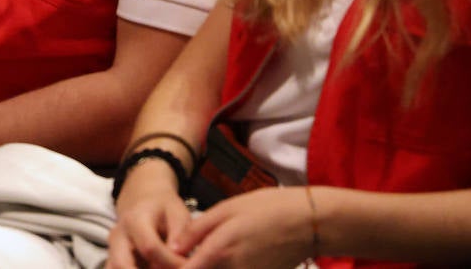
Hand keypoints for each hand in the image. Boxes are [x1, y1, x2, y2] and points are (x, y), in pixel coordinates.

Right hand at [107, 162, 192, 268]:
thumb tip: (180, 260)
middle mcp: (117, 236)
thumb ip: (180, 234)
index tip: (187, 265)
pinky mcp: (112, 260)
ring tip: (160, 268)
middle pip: (122, 265)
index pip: (149, 247)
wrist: (143, 202)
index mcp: (134, 220)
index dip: (170, 262)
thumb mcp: (178, 213)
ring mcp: (112, 250)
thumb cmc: (164, 209)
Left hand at [172, 187, 315, 268]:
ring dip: (204, 268)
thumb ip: (196, 230)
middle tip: (178, 257)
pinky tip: (219, 258)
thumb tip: (172, 248)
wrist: (309, 223)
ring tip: (197, 256)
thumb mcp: (226, 209)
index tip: (161, 261)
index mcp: (219, 251)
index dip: (170, 266)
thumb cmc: (267, 208)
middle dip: (187, 268)